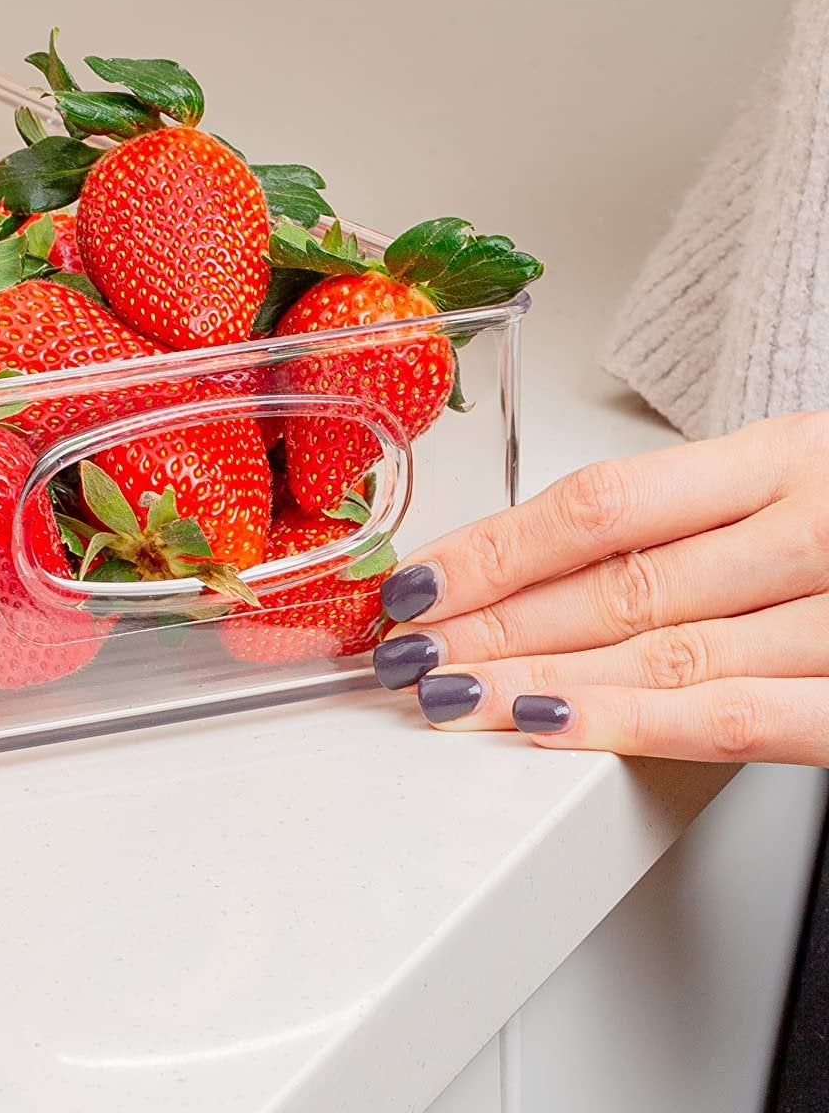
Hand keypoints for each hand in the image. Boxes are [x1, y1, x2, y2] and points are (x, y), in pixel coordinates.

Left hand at [373, 413, 828, 762]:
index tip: (408, 583)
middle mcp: (818, 527)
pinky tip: (554, 726)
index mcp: (788, 456)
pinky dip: (640, 727)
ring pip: (668, 653)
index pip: (602, 504)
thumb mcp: (801, 477)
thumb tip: (541, 564)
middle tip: (397, 652)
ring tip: (445, 694)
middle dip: (492, 624)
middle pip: (619, 584)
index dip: (493, 548)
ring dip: (537, 678)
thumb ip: (699, 514)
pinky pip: (750, 719)